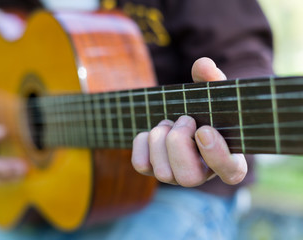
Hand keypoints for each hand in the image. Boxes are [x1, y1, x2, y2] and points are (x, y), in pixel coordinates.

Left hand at [131, 57, 246, 186]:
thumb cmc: (204, 110)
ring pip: (162, 172)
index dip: (217, 154)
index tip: (205, 129)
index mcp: (227, 160)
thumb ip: (213, 79)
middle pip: (188, 177)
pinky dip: (143, 142)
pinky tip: (154, 132)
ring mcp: (175, 177)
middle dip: (179, 142)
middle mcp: (201, 175)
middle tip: (184, 119)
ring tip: (169, 123)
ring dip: (161, 138)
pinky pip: (140, 164)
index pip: (230, 172)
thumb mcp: (213, 94)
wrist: (183, 119)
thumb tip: (203, 64)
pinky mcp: (153, 171)